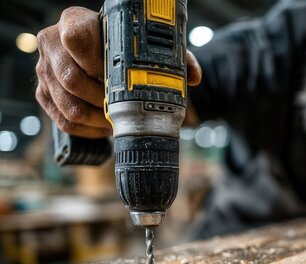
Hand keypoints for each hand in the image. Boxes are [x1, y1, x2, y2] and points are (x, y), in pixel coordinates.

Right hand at [36, 6, 201, 138]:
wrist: (98, 54)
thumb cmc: (123, 49)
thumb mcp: (147, 48)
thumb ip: (174, 58)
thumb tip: (194, 77)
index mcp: (75, 22)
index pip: (75, 38)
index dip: (97, 63)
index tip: (118, 77)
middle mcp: (52, 42)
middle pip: (72, 79)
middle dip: (103, 101)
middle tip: (124, 109)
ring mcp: (44, 69)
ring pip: (68, 105)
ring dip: (96, 120)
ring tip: (117, 122)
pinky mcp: (43, 92)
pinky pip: (61, 120)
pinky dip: (85, 130)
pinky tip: (102, 129)